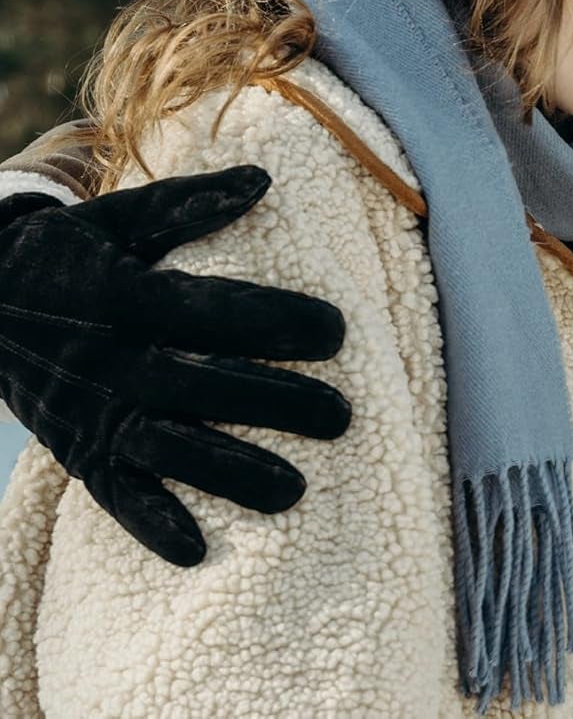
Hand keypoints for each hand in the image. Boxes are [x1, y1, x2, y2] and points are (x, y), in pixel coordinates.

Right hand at [0, 166, 350, 565]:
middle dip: (273, 404)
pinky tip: (197, 552)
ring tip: (296, 490)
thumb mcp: (121, 217)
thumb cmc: (71, 253)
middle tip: (343, 416)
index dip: (274, 322)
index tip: (338, 332)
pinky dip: (150, 524)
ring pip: (165, 449)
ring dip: (228, 473)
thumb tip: (263, 179)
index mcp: (125, 294)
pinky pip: (112, 494)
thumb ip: (190, 202)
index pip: (211, 311)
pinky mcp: (75, 450)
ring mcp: (90, 410)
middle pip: (199, 386)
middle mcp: (109, 358)